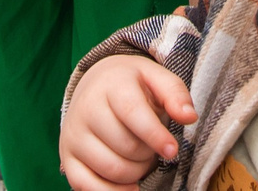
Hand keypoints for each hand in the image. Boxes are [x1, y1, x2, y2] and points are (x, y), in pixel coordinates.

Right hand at [60, 56, 195, 190]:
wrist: (94, 85)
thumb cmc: (131, 85)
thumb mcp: (155, 77)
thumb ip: (175, 93)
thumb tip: (190, 117)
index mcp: (110, 85)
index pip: (131, 113)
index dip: (154, 135)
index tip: (172, 150)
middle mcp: (86, 109)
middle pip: (126, 146)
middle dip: (148, 153)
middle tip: (152, 146)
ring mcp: (73, 135)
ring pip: (111, 169)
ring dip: (136, 173)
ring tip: (140, 158)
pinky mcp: (67, 158)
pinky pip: (86, 186)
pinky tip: (130, 186)